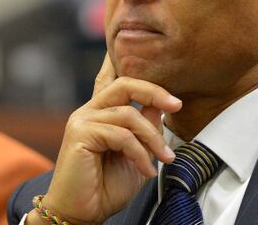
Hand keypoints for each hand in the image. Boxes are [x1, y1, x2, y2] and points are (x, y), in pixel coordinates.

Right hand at [33, 54, 181, 223]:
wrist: (81, 214)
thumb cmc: (105, 187)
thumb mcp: (136, 155)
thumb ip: (144, 130)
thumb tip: (159, 107)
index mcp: (100, 113)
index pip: (110, 78)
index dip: (119, 59)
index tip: (137, 49)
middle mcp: (88, 111)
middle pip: (125, 84)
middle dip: (155, 92)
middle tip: (177, 105)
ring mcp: (82, 121)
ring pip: (128, 114)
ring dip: (153, 138)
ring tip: (165, 158)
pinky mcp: (80, 134)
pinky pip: (121, 134)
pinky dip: (140, 153)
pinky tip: (146, 170)